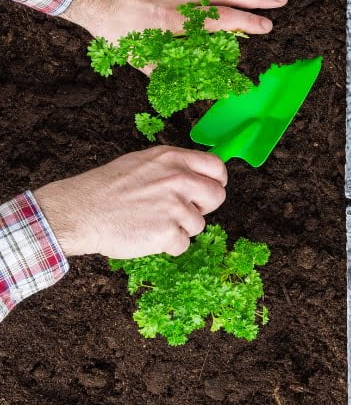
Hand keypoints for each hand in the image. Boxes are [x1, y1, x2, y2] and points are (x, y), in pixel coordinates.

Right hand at [34, 146, 227, 258]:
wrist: (79, 212)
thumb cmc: (106, 189)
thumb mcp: (142, 162)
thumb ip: (173, 167)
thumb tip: (198, 175)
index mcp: (173, 159)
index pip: (216, 167)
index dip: (216, 181)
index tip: (208, 190)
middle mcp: (179, 179)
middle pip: (217, 196)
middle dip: (203, 207)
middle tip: (179, 211)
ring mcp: (174, 206)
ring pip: (199, 224)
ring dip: (180, 228)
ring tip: (151, 222)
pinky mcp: (167, 233)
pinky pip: (182, 244)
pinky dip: (167, 245)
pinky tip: (147, 235)